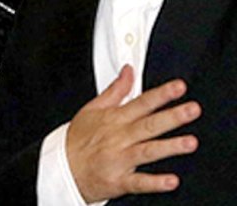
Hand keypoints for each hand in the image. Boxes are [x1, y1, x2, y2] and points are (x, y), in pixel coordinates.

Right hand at [66, 65, 200, 202]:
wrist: (62, 169)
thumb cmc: (77, 140)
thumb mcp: (91, 109)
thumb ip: (115, 90)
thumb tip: (128, 71)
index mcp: (114, 119)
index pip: (141, 103)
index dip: (161, 94)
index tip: (178, 87)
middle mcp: (119, 138)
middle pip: (148, 125)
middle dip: (171, 117)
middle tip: (192, 110)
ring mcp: (119, 159)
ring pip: (147, 151)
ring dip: (168, 147)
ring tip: (190, 142)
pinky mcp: (119, 181)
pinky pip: (138, 182)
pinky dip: (154, 182)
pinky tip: (170, 180)